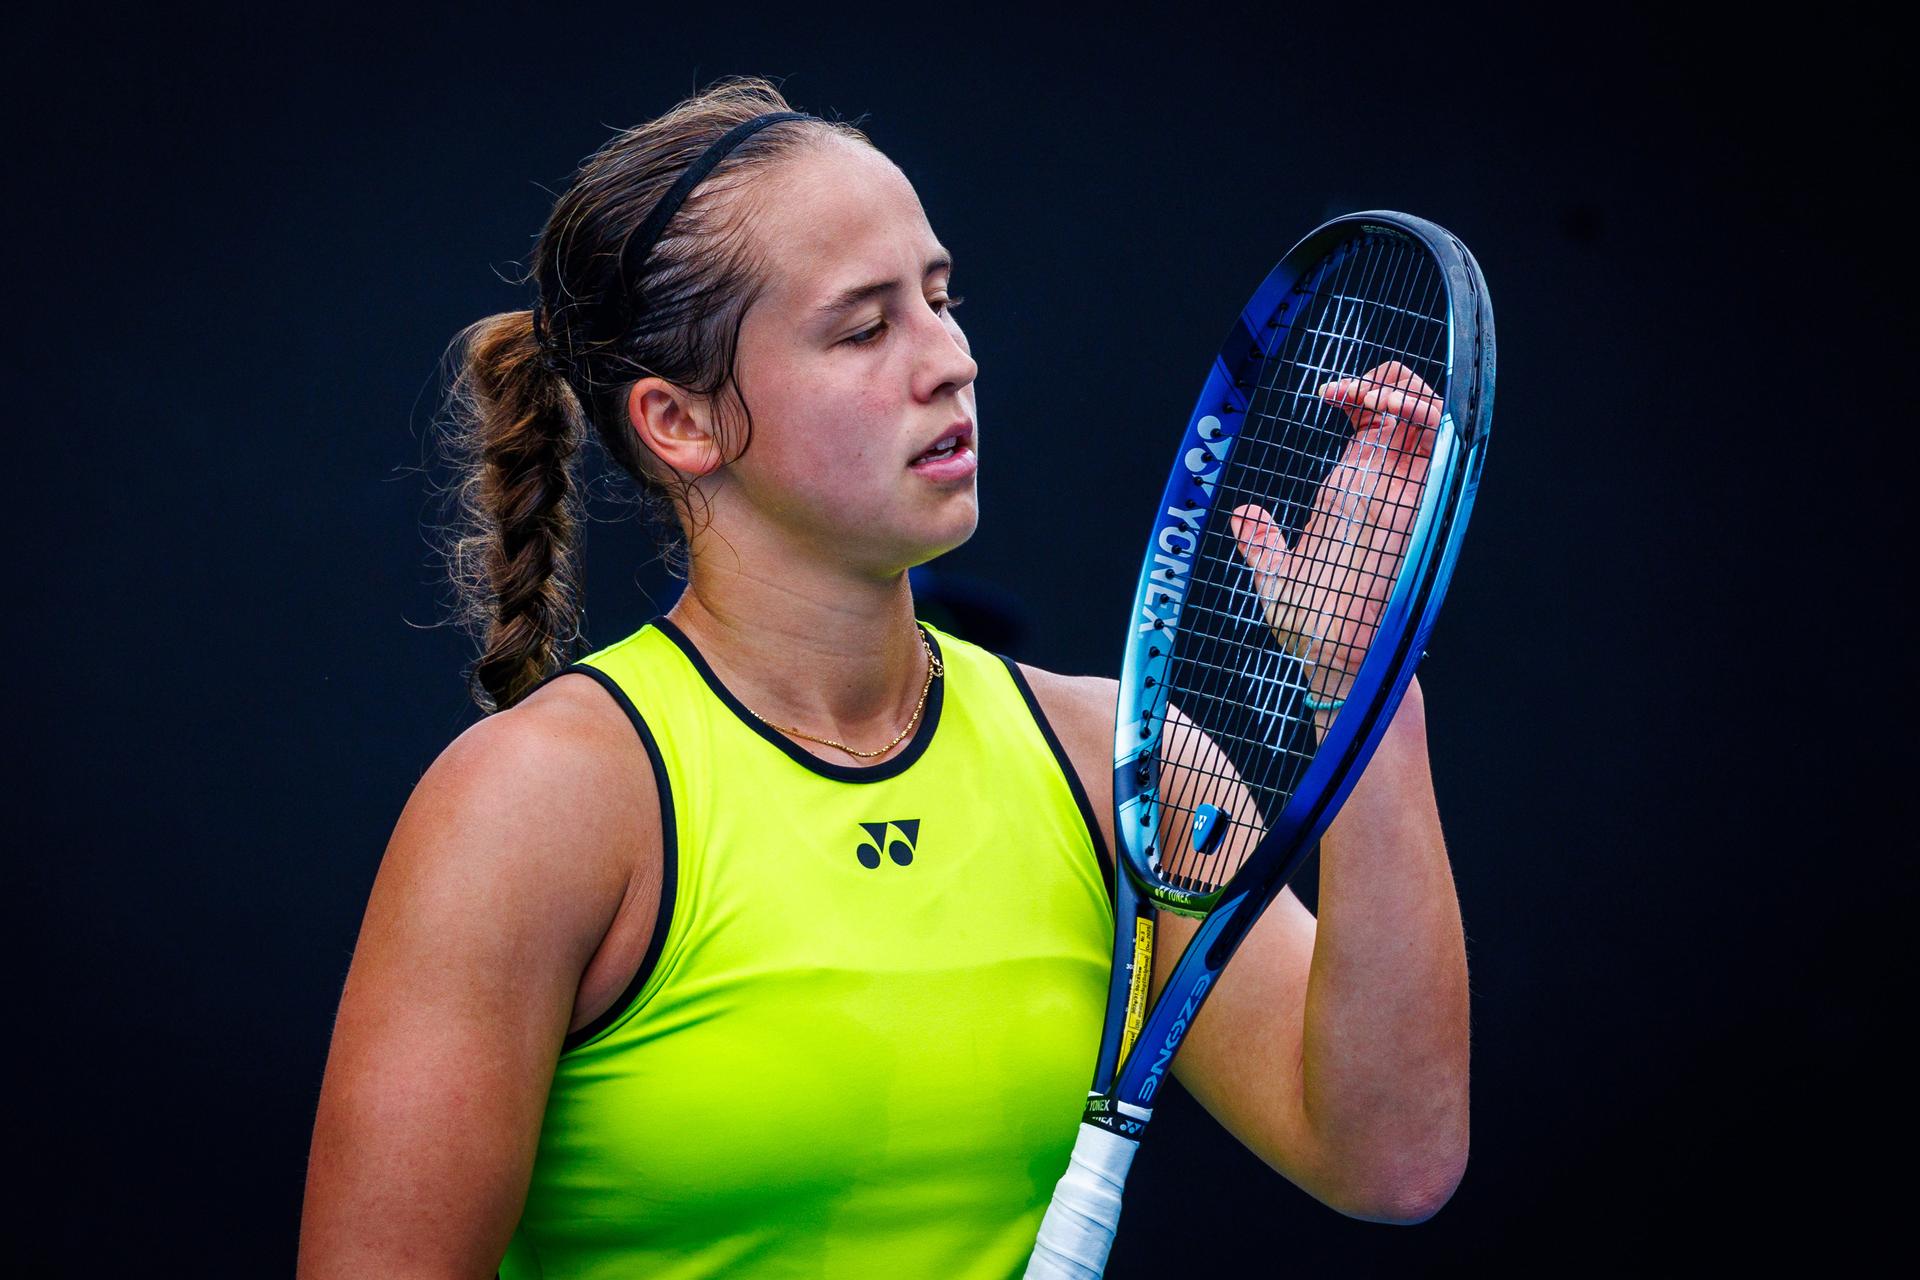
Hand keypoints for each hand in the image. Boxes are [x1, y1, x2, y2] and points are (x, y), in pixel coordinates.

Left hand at [1229, 361, 1440, 703]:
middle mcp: (1383, 490)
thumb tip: (1244, 513)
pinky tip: (1393, 409)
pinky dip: (1424, 414)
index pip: (1372, 427)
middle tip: (1347, 391)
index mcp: (1353, 496)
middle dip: (1386, 381)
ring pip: (1432, 420)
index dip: (1358, 395)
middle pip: (1409, 412)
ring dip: (1407, 392)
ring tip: (1371, 394)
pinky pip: (1440, 447)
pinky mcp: (1419, 507)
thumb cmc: (1309, 632)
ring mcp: (1404, 496)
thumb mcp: (1277, 579)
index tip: (1326, 395)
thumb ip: (1264, 544)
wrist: (1334, 662)